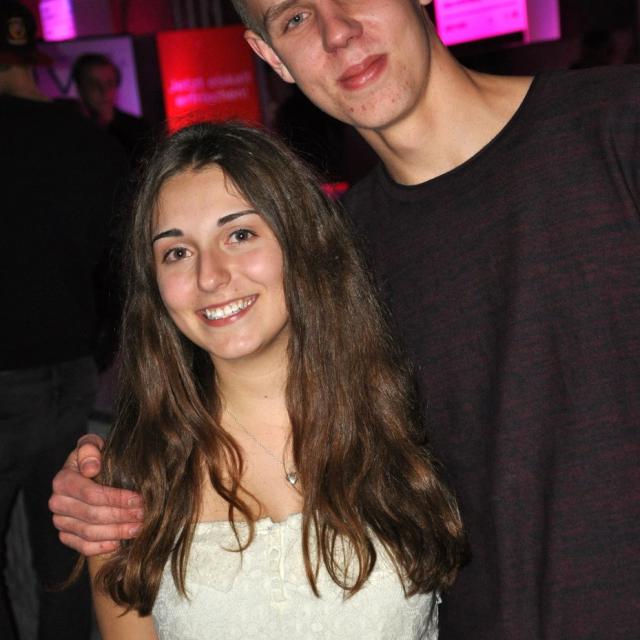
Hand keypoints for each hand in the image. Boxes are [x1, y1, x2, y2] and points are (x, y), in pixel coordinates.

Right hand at [49, 433, 143, 555]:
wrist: (90, 472)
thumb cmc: (95, 457)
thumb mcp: (92, 445)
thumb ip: (89, 448)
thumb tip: (91, 468)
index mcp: (63, 480)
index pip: (91, 494)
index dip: (117, 498)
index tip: (139, 499)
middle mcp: (57, 502)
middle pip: (92, 515)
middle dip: (121, 516)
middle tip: (143, 515)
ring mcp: (60, 521)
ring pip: (89, 533)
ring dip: (117, 532)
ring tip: (138, 528)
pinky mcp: (66, 535)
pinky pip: (83, 547)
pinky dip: (103, 547)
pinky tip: (120, 541)